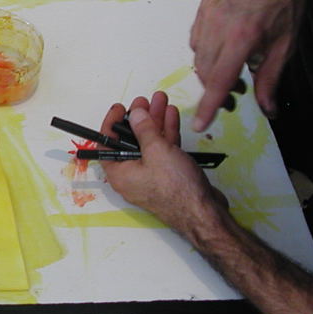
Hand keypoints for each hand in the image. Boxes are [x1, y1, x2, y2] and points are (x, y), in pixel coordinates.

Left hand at [98, 94, 225, 237]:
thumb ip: (144, 130)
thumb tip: (134, 114)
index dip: (112, 123)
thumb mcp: (156, 152)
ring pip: (150, 143)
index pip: (108, 144)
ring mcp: (152, 174)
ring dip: (156, 121)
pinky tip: (171, 115)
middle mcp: (132, 174)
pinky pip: (164, 150)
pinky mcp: (169, 175)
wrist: (204, 213)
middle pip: (131, 141)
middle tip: (145, 100)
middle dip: (140, 118)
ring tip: (161, 100)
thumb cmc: (175, 187)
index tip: (120, 107)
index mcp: (120, 173)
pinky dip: (167, 133)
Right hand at [189, 0, 310, 130]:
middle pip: (205, 71)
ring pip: (198, 57)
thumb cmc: (288, 5)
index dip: (209, 105)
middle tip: (238, 92)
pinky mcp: (203, 7)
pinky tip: (222, 50)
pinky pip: (195, 39)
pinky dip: (205, 52)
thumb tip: (267, 110)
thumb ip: (271, 79)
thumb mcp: (286, 45)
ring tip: (233, 70)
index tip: (199, 125)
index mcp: (242, 37)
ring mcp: (207, 14)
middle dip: (216, 88)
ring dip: (210, 71)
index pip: (219, 79)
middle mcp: (218, 26)